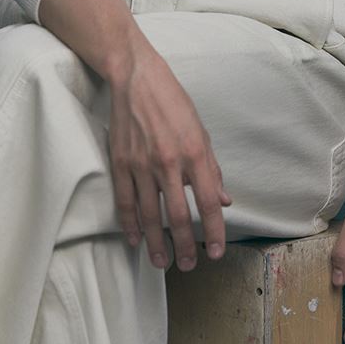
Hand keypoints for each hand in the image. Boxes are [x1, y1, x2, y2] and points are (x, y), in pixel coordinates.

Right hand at [107, 44, 232, 272]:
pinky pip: (125, 200)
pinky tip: (135, 239)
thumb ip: (212, 168)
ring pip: (151, 214)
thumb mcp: (200, 129)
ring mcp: (142, 163)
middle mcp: (169, 161)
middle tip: (188, 266)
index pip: (209, 202)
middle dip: (186, 246)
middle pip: (179, 216)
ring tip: (162, 262)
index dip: (215, 231)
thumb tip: (224, 200)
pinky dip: (130, 223)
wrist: (136, 77)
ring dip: (157, 243)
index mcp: (194, 152)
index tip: (217, 251)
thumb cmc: (172, 100)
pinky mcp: (121, 161)